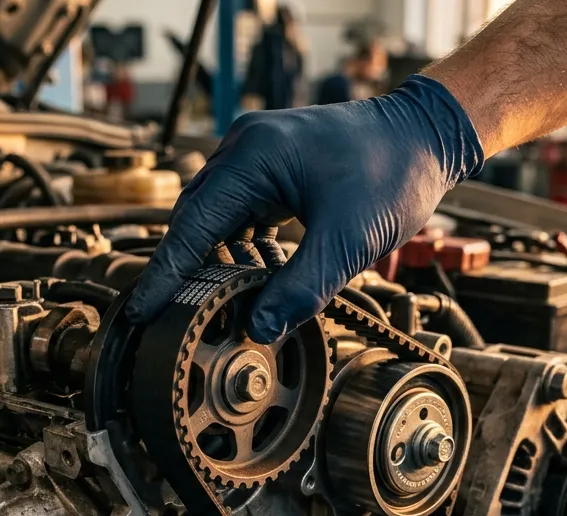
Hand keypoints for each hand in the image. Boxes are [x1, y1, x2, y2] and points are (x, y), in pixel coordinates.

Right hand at [125, 74, 482, 341]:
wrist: (426, 134)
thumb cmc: (394, 173)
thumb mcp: (349, 241)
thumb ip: (301, 288)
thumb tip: (258, 328)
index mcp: (253, 158)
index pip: (191, 226)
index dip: (165, 274)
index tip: (140, 311)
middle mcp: (244, 148)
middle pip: (194, 219)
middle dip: (180, 270)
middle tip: (162, 318)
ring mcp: (257, 154)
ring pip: (215, 216)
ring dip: (210, 259)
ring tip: (201, 306)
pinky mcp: (272, 166)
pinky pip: (238, 210)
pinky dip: (235, 245)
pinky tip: (243, 278)